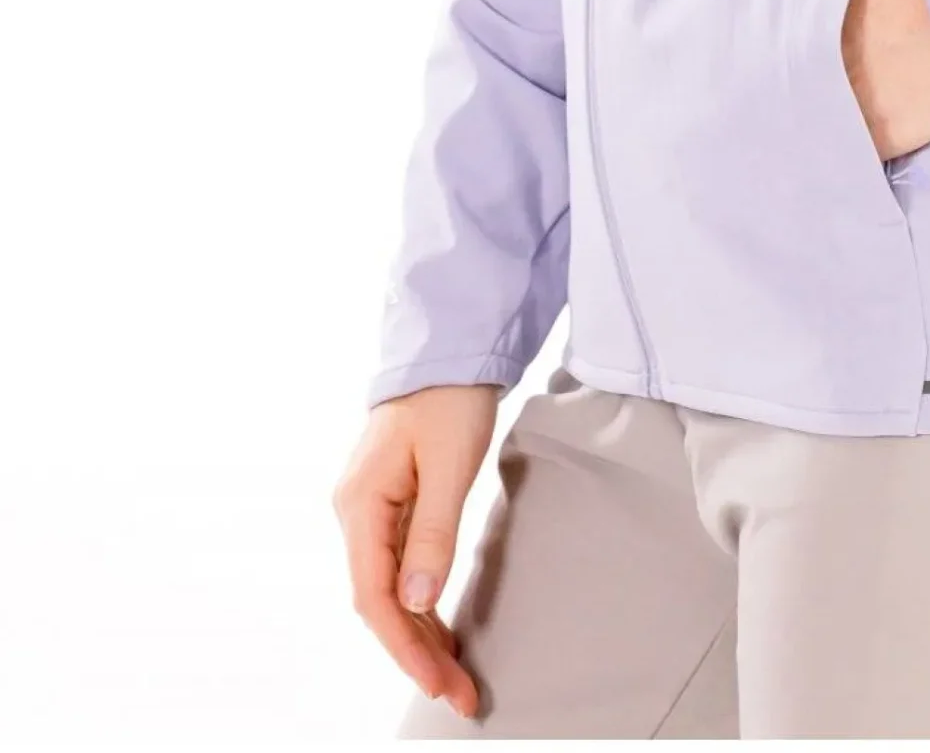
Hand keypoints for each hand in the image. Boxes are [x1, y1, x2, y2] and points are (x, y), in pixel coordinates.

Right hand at [332, 381, 500, 719]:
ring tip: (457, 678)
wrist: (448, 346)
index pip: (375, 597)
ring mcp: (372, 510)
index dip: (404, 648)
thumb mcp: (452, 463)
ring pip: (392, 591)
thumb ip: (435, 532)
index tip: (437, 683)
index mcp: (361, 503)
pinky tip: (444, 631)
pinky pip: (402, 570)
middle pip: (382, 602)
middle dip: (417, 654)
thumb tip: (419, 601)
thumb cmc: (449, 396)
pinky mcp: (393, 505)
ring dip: (422, 636)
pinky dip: (424, 605)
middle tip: (461, 695)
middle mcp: (357, 512)